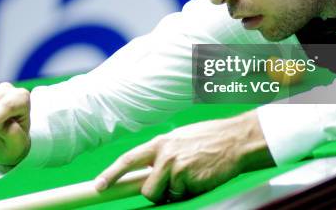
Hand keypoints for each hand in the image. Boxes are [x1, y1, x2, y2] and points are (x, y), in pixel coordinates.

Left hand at [94, 110, 272, 202]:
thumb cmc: (211, 139)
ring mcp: (177, 168)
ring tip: (192, 176)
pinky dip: (190, 193)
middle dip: (156, 193)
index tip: (99, 186)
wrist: (236, 140)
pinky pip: (182, 197)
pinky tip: (201, 178)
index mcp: (161, 142)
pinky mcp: (190, 180)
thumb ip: (164, 153)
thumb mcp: (181, 139)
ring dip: (176, 193)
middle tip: (171, 186)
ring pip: (165, 195)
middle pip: (146, 188)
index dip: (111, 174)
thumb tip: (151, 170)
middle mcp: (165, 154)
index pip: (128, 159)